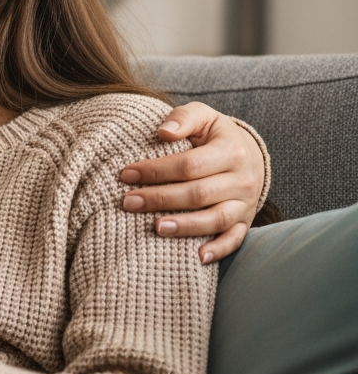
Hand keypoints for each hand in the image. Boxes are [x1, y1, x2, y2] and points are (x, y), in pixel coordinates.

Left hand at [120, 102, 265, 263]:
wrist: (248, 153)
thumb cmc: (214, 134)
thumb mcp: (203, 116)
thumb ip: (183, 118)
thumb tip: (162, 133)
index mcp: (231, 151)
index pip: (189, 165)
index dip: (156, 170)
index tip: (126, 174)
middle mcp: (243, 179)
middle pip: (198, 194)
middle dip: (160, 199)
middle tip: (128, 202)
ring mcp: (245, 203)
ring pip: (216, 219)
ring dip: (185, 226)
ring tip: (156, 228)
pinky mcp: (245, 220)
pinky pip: (235, 239)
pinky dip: (218, 250)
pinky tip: (197, 257)